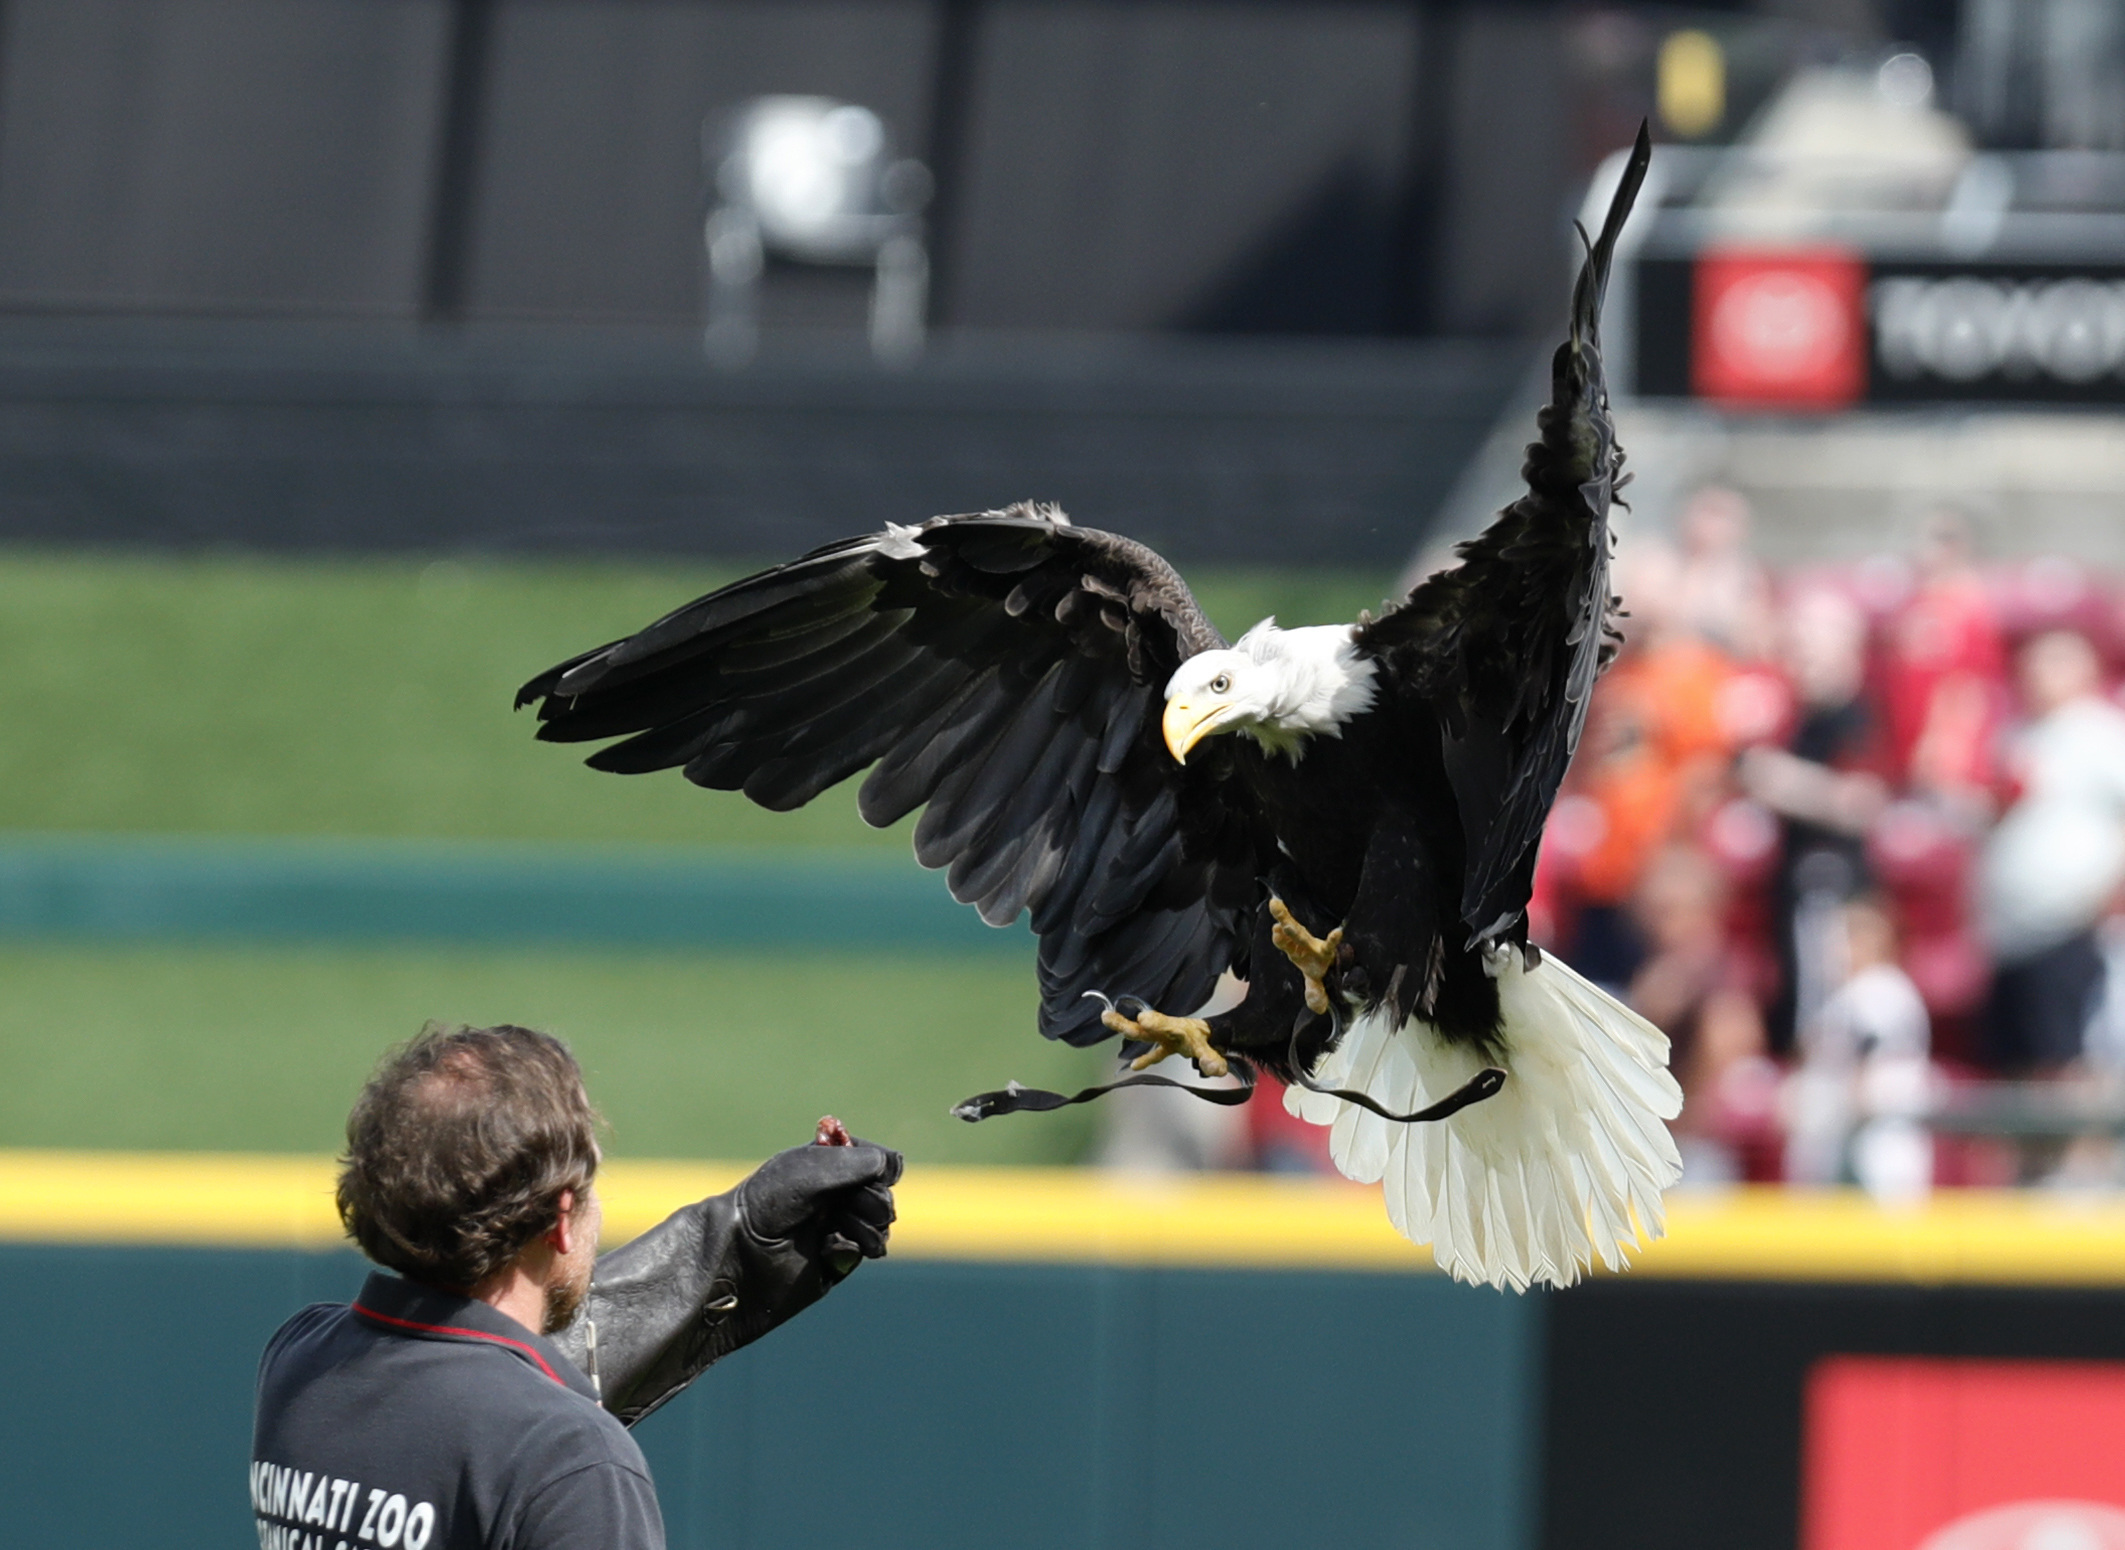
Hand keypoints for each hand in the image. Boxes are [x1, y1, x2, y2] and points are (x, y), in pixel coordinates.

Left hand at [737, 1136, 902, 1277]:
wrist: (740, 1258)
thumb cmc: (766, 1205)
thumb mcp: (807, 1170)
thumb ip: (853, 1161)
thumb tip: (890, 1165)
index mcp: (826, 1163)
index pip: (875, 1157)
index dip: (878, 1165)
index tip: (871, 1171)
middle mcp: (835, 1193)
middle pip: (885, 1190)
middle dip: (872, 1198)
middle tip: (846, 1207)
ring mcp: (838, 1225)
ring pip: (883, 1221)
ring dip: (867, 1224)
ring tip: (838, 1228)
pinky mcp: (839, 1259)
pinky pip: (869, 1249)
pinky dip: (854, 1246)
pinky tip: (829, 1249)